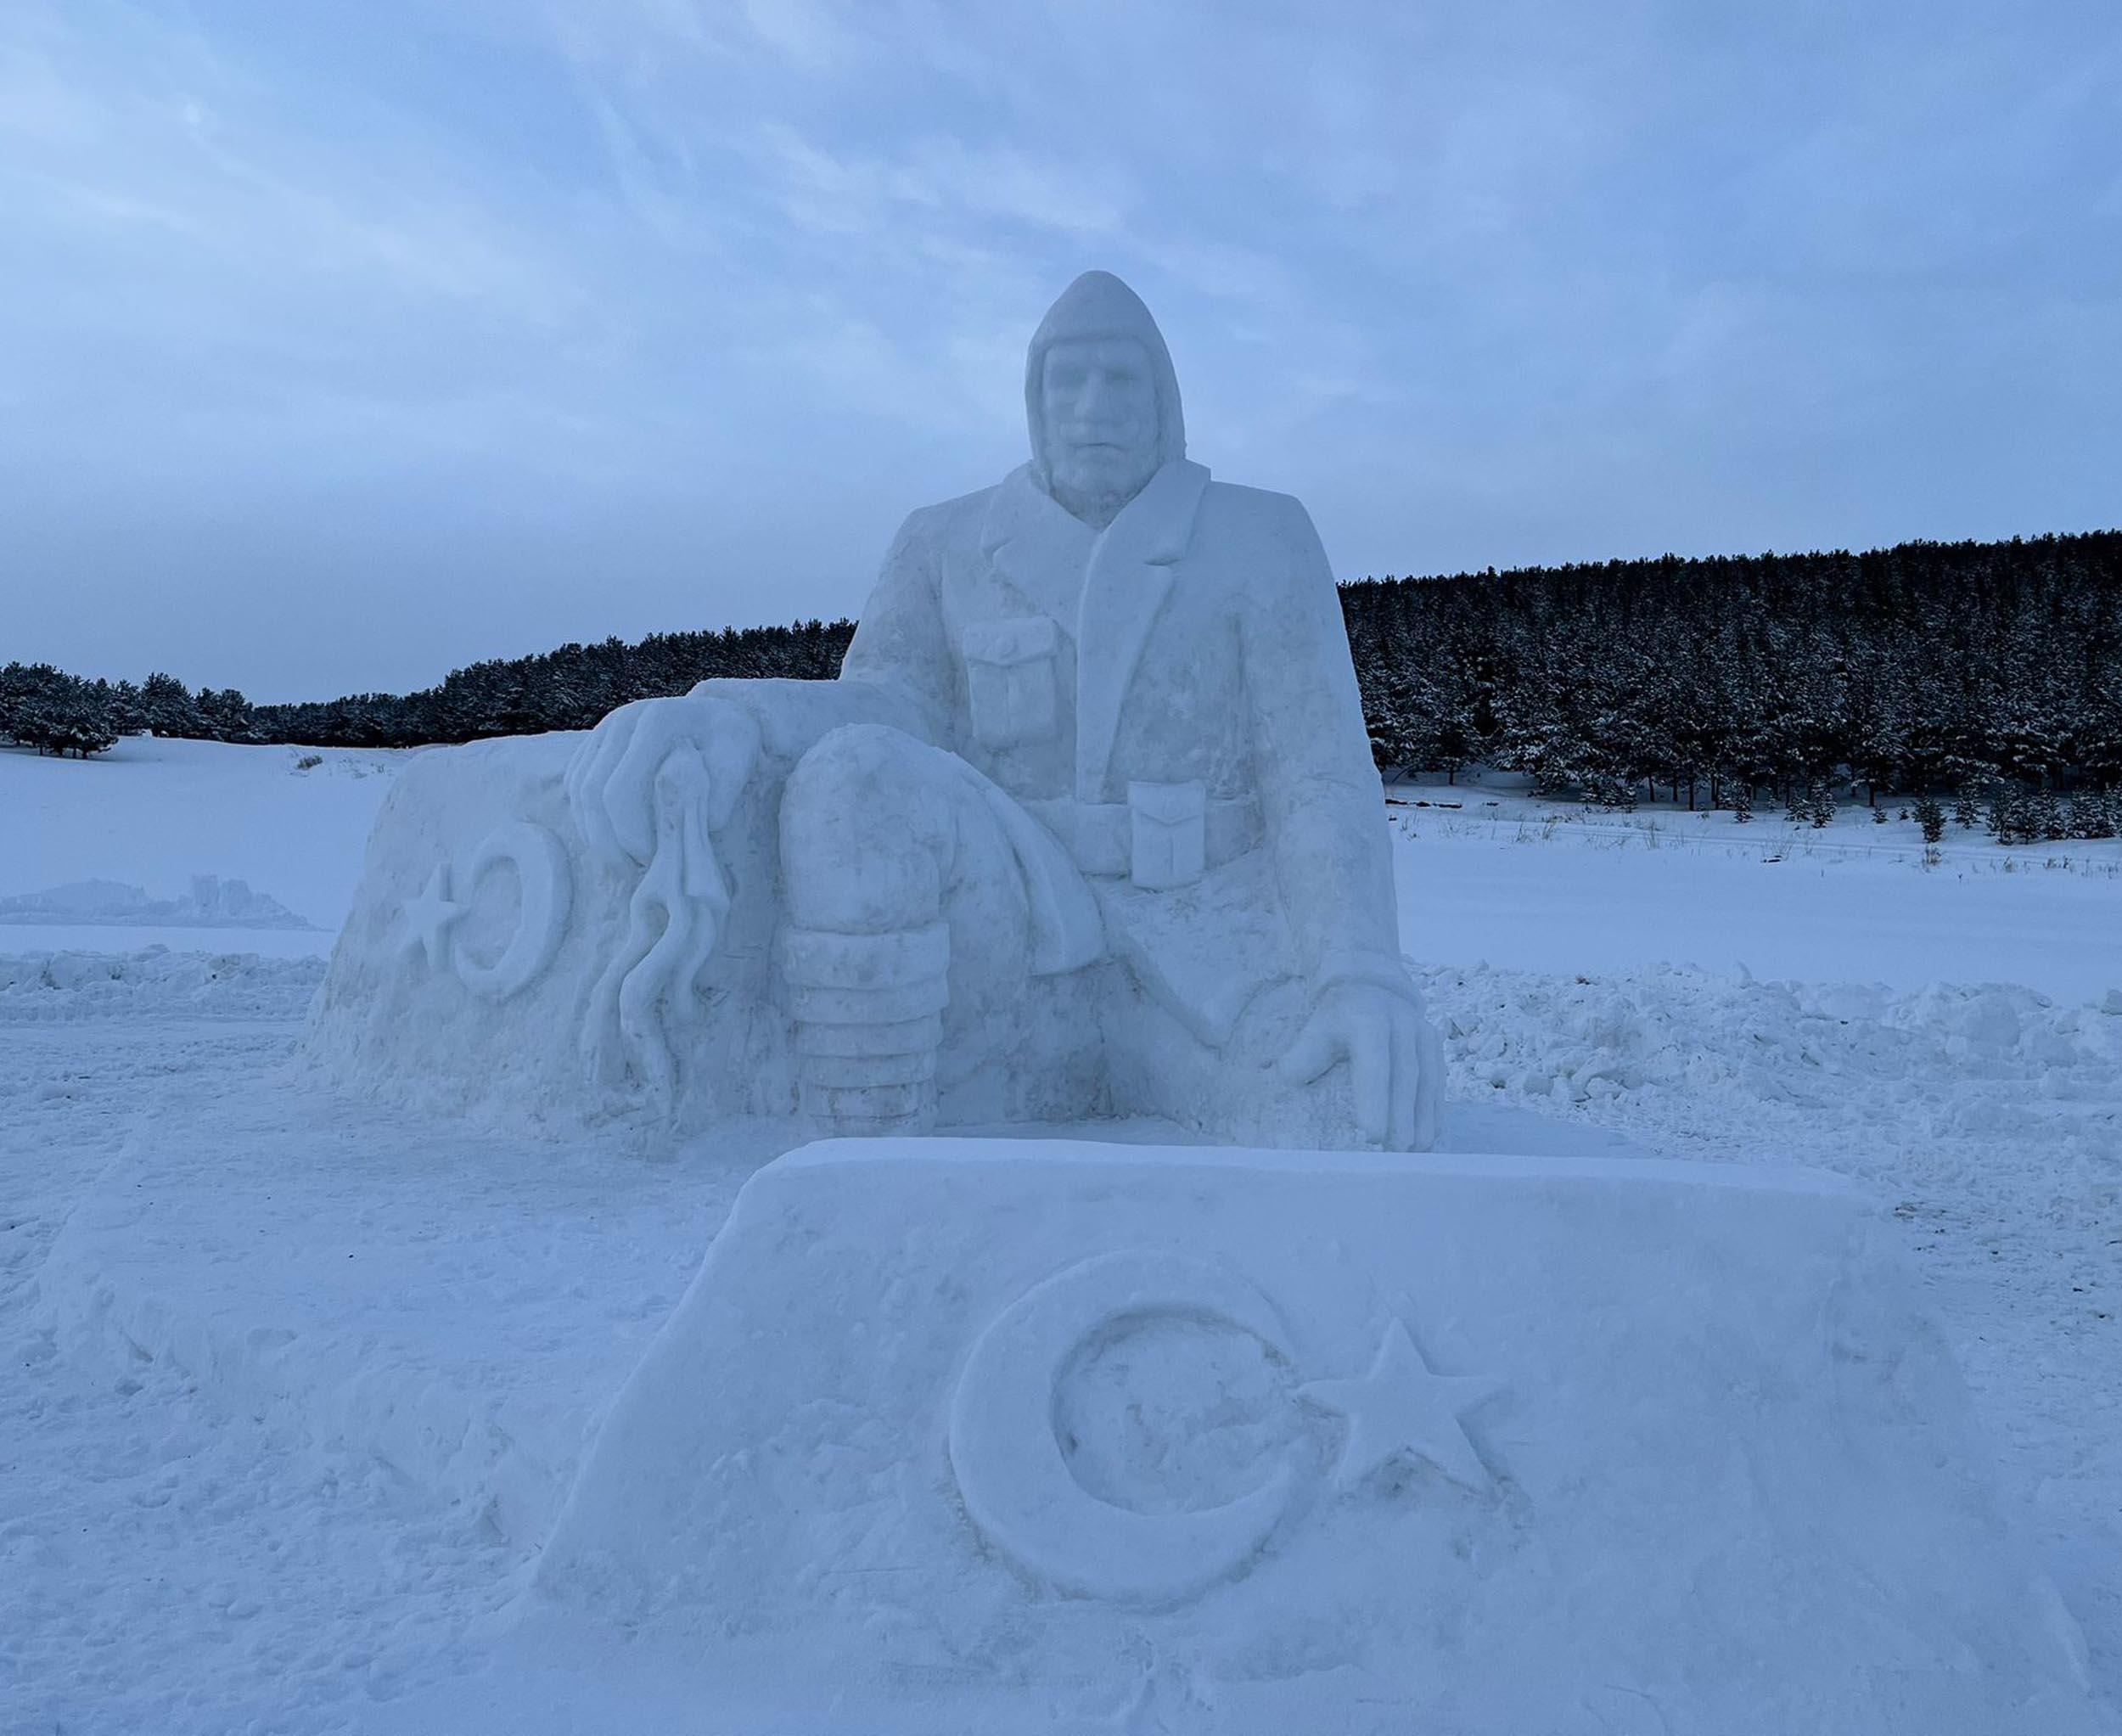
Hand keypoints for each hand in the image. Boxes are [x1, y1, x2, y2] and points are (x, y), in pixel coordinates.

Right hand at [564, 694, 760, 869]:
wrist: (716, 718)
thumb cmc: (730, 745)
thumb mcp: (739, 763)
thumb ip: (721, 794)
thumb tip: (698, 827)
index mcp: (657, 721)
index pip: (622, 789)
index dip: (630, 833)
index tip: (651, 858)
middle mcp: (624, 720)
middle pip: (592, 791)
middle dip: (609, 840)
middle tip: (634, 868)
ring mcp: (605, 729)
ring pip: (579, 790)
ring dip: (595, 833)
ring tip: (623, 862)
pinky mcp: (595, 743)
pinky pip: (576, 785)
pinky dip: (588, 819)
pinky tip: (611, 842)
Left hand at [1278, 980, 1444, 1151]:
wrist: (1369, 983)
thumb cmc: (1336, 1017)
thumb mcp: (1315, 1030)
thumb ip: (1302, 1055)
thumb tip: (1286, 1079)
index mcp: (1367, 1021)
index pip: (1374, 1066)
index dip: (1374, 1101)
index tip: (1370, 1135)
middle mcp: (1400, 1025)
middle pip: (1404, 1078)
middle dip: (1401, 1118)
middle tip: (1394, 1152)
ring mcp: (1421, 1033)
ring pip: (1426, 1080)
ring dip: (1422, 1118)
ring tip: (1414, 1150)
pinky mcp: (1433, 1043)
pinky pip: (1437, 1079)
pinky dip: (1435, 1108)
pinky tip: (1430, 1134)